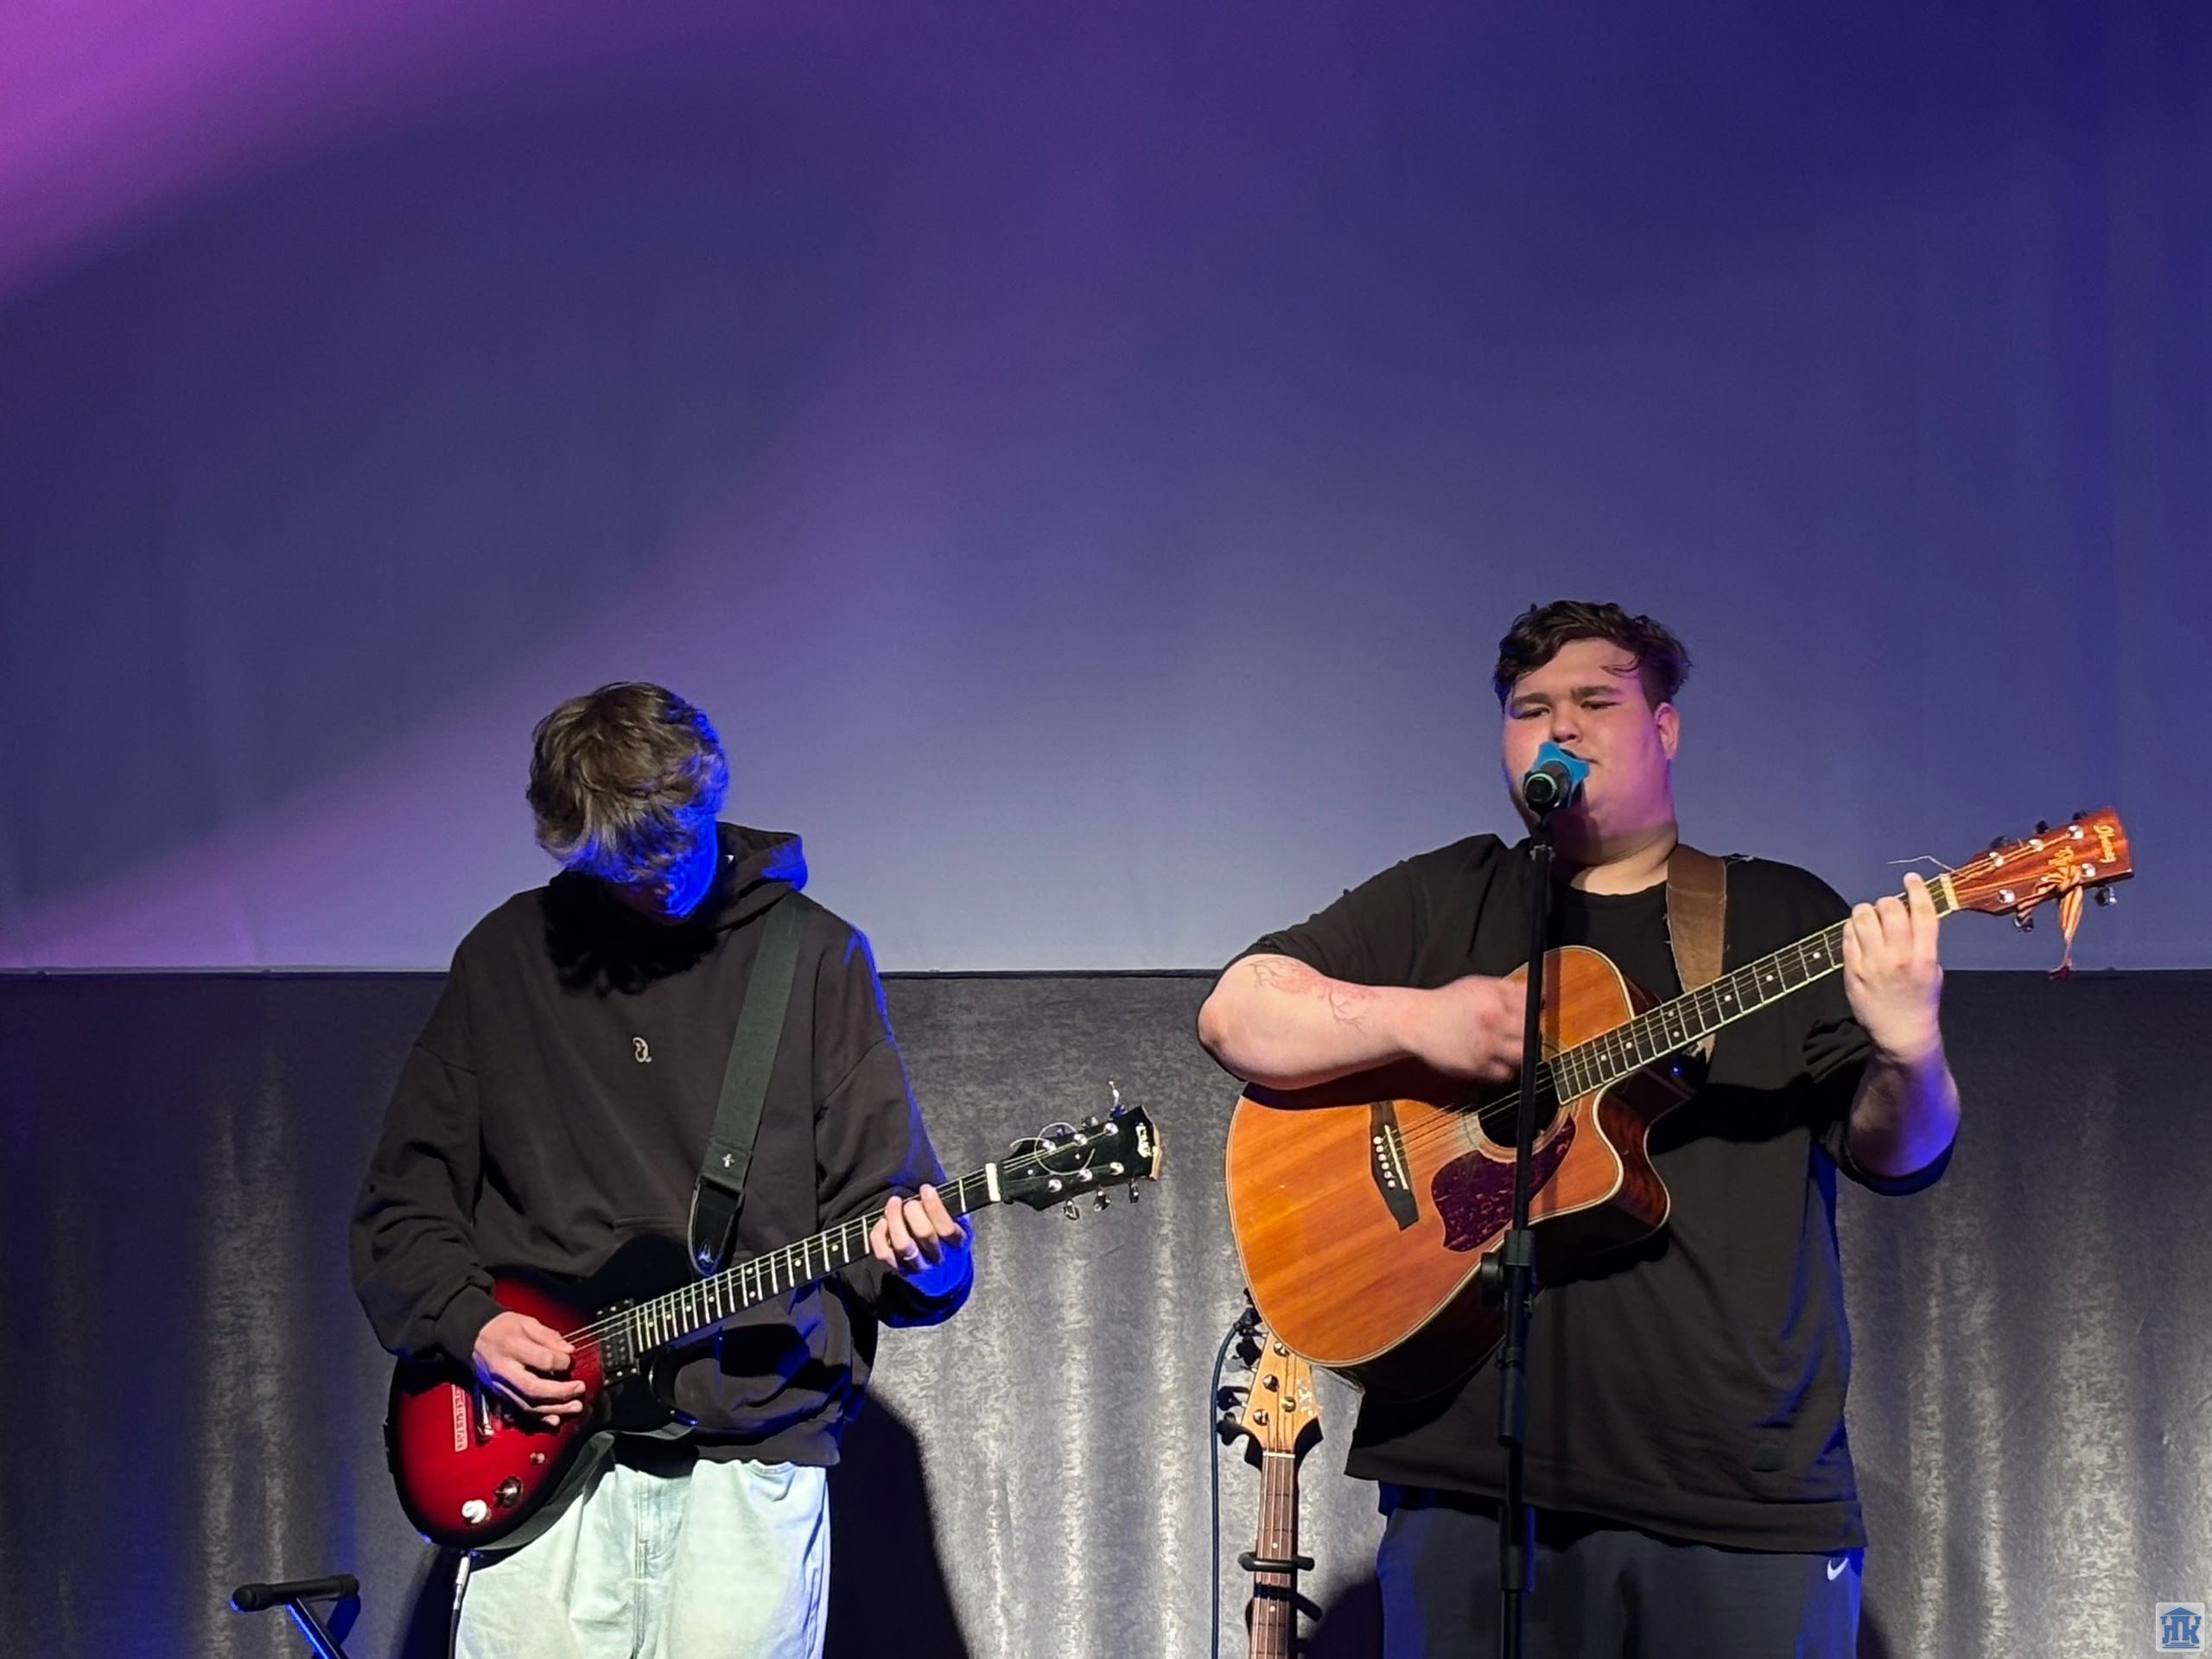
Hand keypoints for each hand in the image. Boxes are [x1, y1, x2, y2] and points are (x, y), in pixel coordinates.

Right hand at [472, 1310, 584, 1425]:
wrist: (473, 1339)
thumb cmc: (501, 1329)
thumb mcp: (525, 1322)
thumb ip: (548, 1336)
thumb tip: (568, 1350)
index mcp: (510, 1347)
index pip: (542, 1359)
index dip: (562, 1362)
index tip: (570, 1360)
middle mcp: (504, 1371)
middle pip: (534, 1389)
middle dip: (561, 1392)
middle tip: (579, 1388)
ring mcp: (500, 1387)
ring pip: (528, 1405)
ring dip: (554, 1409)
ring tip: (575, 1406)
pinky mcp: (500, 1396)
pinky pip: (520, 1411)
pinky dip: (539, 1418)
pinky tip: (554, 1420)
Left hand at [868, 1184, 969, 1295]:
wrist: (941, 1268)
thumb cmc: (946, 1234)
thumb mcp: (956, 1219)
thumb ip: (947, 1206)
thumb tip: (928, 1190)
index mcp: (957, 1244)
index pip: (947, 1228)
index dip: (935, 1207)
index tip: (926, 1189)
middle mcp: (937, 1258)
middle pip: (924, 1234)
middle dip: (914, 1211)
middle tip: (910, 1201)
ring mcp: (916, 1266)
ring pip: (902, 1244)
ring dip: (895, 1219)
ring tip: (894, 1203)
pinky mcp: (897, 1269)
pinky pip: (884, 1253)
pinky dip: (879, 1235)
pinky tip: (883, 1221)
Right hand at [1401, 974, 1527, 1083]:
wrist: (1417, 1021)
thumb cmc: (1447, 1003)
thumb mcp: (1478, 985)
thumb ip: (1509, 988)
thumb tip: (1540, 993)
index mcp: (1494, 996)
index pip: (1533, 1003)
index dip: (1537, 1009)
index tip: (1534, 1013)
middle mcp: (1493, 1020)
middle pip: (1532, 1030)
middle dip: (1531, 1031)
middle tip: (1520, 1033)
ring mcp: (1487, 1045)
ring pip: (1524, 1054)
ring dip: (1521, 1052)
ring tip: (1509, 1047)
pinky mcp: (1478, 1066)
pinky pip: (1506, 1074)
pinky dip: (1505, 1069)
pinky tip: (1495, 1059)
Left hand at [1843, 872, 1944, 1067]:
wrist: (1901, 1033)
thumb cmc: (1919, 1001)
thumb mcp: (1933, 970)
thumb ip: (1924, 942)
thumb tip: (1911, 913)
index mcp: (1924, 957)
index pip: (1922, 913)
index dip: (1917, 890)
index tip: (1910, 879)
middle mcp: (1899, 957)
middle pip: (1890, 909)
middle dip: (1888, 902)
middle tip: (1887, 909)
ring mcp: (1873, 963)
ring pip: (1864, 917)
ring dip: (1867, 911)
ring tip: (1870, 919)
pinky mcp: (1853, 969)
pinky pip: (1848, 935)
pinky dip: (1852, 927)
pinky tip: (1858, 933)